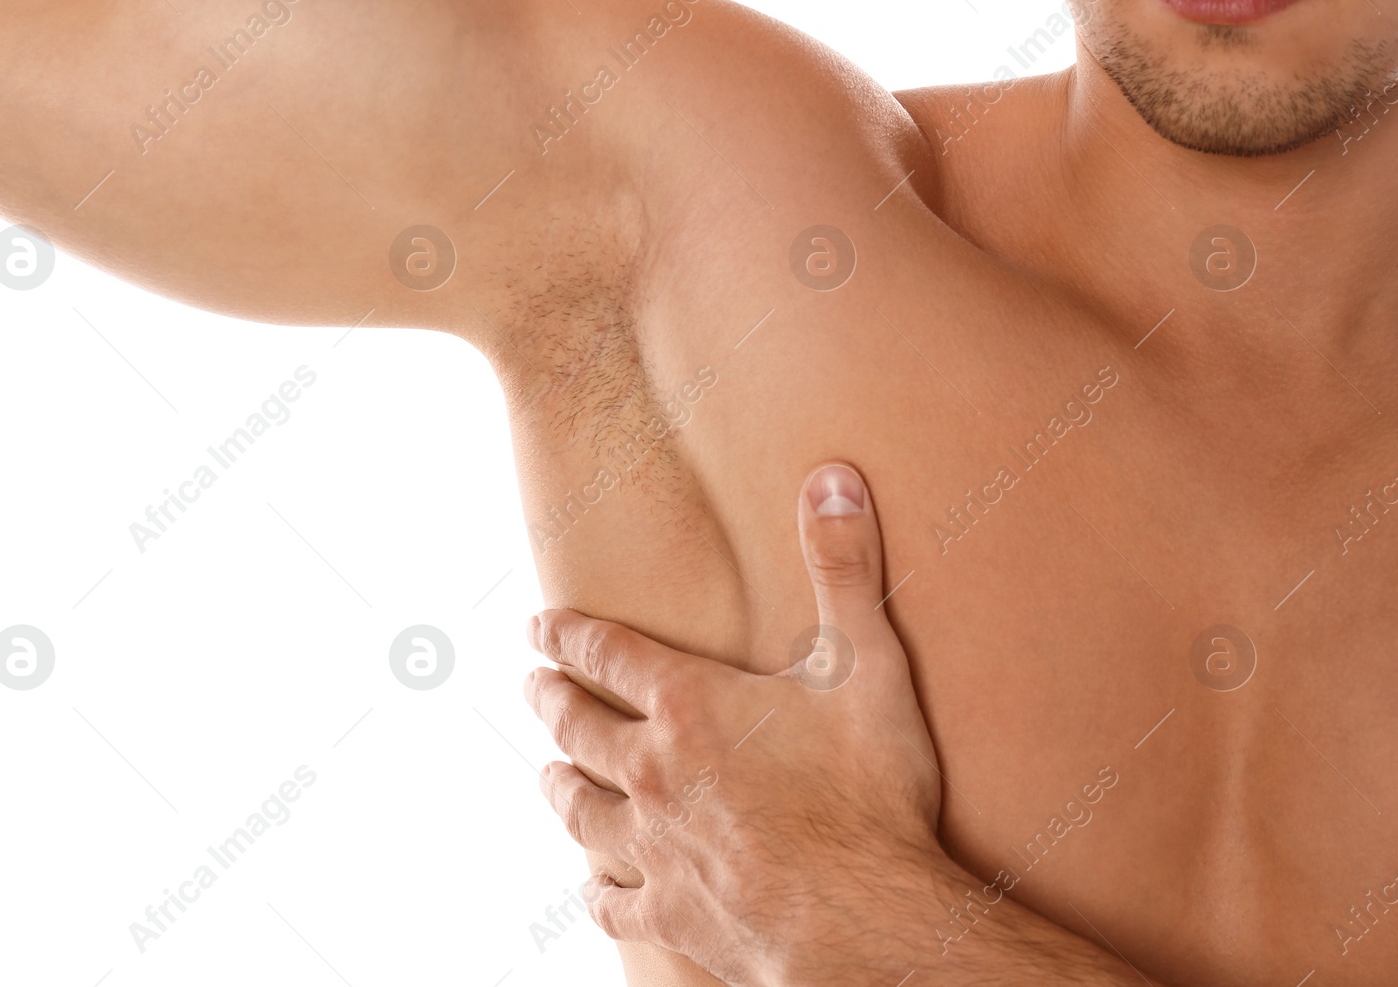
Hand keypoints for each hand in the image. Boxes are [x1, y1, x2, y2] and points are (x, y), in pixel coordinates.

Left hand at [524, 462, 952, 986]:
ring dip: (560, 785)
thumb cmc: (867, 792)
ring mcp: (652, 846)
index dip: (566, 633)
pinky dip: (597, 889)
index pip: (606, 652)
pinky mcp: (668, 912)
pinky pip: (611, 900)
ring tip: (548, 772)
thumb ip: (844, 567)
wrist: (862, 919)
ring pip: (579, 808)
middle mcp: (651, 770)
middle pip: (577, 726)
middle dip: (549, 699)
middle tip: (530, 686)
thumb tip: (831, 477)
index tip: (538, 625)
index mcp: (690, 704)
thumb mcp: (866, 663)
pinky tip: (593, 885)